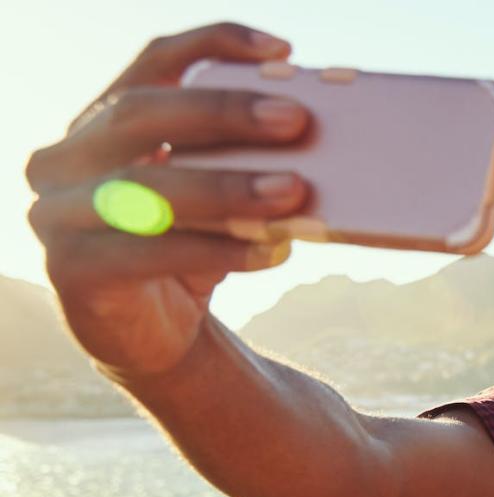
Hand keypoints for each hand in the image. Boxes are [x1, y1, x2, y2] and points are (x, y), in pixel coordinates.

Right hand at [25, 22, 311, 378]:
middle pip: (142, 115)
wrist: (154, 336)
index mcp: (99, 121)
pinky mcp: (71, 270)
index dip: (213, 44)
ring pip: (145, 187)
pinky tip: (271, 251)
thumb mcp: (214, 198)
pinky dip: (218, 250)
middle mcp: (64, 158)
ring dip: (227, 188)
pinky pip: (150, 252)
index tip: (281, 52)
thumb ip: (239, 161)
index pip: (153, 62)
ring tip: (293, 190)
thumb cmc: (189, 251)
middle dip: (223, 113)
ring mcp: (56, 213)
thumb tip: (318, 133)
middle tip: (296, 119)